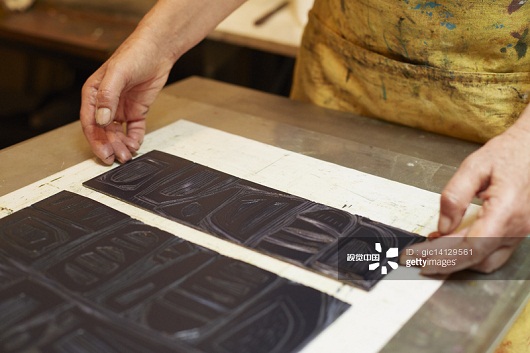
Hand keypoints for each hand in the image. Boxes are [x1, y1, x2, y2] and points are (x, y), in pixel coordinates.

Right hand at [80, 28, 173, 163]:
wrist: (158, 50)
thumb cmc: (134, 55)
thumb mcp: (118, 73)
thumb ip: (108, 97)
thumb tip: (101, 120)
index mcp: (94, 93)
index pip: (90, 122)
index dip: (95, 139)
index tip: (103, 153)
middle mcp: (105, 103)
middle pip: (103, 131)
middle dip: (109, 146)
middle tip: (117, 158)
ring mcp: (121, 107)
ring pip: (117, 132)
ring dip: (121, 145)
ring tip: (128, 156)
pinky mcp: (137, 110)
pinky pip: (133, 128)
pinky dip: (134, 138)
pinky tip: (136, 145)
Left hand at [403, 107, 529, 274]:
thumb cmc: (510, 153)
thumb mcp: (474, 166)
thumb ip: (455, 196)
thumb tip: (443, 226)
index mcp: (506, 210)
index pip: (472, 247)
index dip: (444, 257)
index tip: (420, 257)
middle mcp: (518, 227)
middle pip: (477, 259)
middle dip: (445, 262)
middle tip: (418, 256)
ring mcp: (521, 231)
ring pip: (487, 261)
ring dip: (459, 259)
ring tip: (432, 248)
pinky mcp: (519, 231)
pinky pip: (494, 251)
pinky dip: (471, 252)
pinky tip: (452, 242)